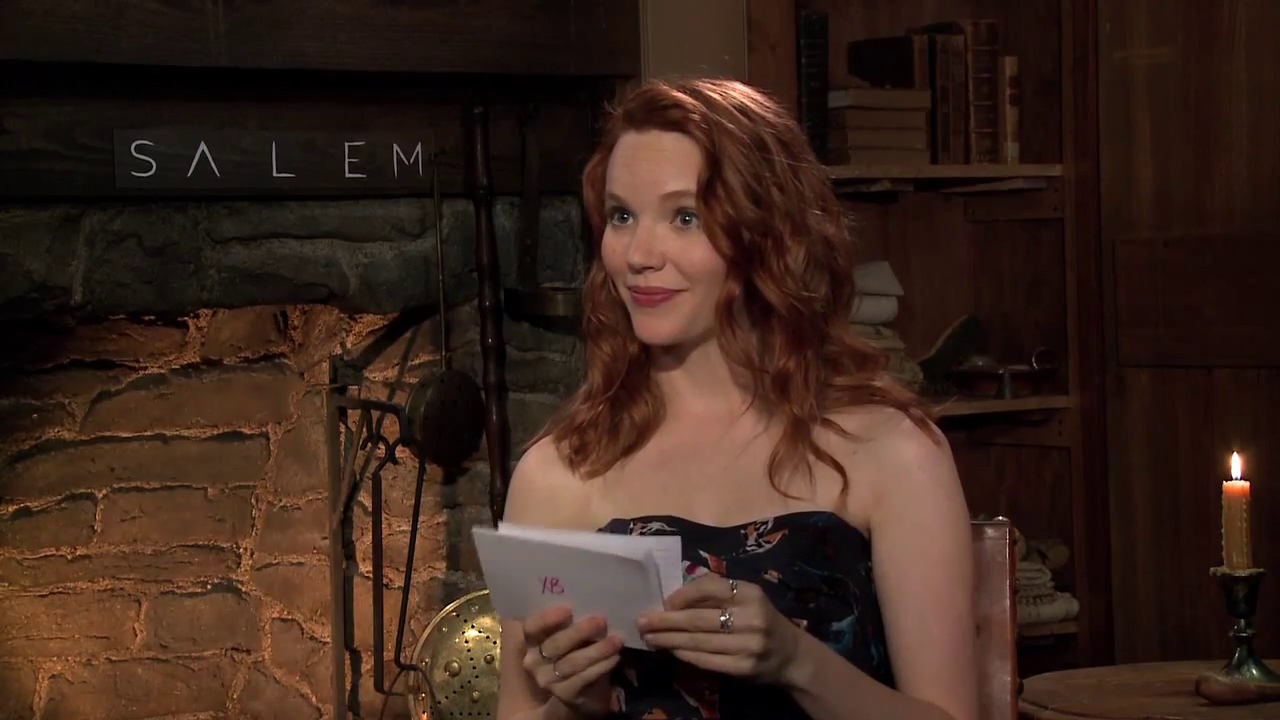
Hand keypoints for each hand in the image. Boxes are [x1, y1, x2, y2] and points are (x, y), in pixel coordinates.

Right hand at [521, 606, 623, 718]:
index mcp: (532, 641)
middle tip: (601, 621)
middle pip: (554, 645)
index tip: (568, 610)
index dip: (547, 619)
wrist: (584, 686)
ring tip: (616, 640)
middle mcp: (534, 661)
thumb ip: (572, 620)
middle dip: (579, 632)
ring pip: (571, 663)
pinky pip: (583, 678)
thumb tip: (590, 600)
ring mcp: (548, 680)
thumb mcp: (571, 632)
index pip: (532, 628)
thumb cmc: (576, 648)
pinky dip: (601, 666)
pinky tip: (615, 657)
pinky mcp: (565, 694)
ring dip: (597, 650)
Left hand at [636, 575, 800, 684]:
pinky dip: (685, 654)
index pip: (709, 588)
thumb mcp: (746, 598)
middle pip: (698, 619)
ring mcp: (749, 645)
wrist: (791, 655)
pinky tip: (671, 650)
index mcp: (751, 593)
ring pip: (699, 642)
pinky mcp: (744, 668)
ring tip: (650, 637)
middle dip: (666, 621)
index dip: (682, 596)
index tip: (663, 603)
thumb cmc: (760, 619)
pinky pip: (706, 660)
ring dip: (669, 640)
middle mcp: (752, 617)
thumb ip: (716, 594)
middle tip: (642, 622)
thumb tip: (673, 600)